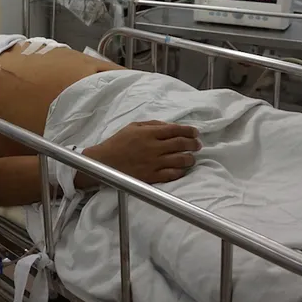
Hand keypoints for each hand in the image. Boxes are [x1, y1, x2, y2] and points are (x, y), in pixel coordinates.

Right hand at [81, 121, 200, 184]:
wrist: (104, 162)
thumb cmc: (118, 142)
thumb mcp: (133, 127)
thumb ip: (152, 124)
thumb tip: (170, 126)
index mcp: (149, 133)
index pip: (175, 130)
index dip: (189, 130)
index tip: (195, 132)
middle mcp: (154, 148)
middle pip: (181, 144)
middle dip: (193, 144)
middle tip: (197, 144)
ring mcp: (153, 163)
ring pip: (180, 160)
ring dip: (190, 158)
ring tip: (192, 157)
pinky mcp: (151, 176)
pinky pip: (172, 174)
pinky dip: (180, 171)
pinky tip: (182, 169)